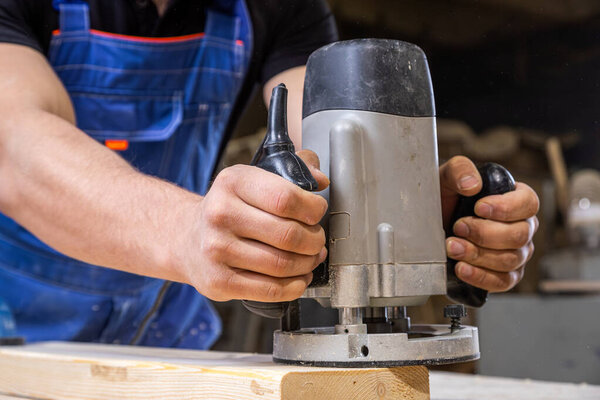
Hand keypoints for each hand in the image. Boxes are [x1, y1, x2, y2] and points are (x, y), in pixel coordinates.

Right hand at [183, 150, 328, 301]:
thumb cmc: (229, 208)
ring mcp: (217, 250)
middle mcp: (221, 214)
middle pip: (288, 234)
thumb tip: (321, 180)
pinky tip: (299, 277)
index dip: (313, 209)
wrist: (186, 238)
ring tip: (310, 258)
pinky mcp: (219, 281)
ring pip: (283, 264)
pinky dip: (295, 286)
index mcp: (233, 182)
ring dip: (308, 264)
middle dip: (315, 240)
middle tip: (317, 240)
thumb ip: (293, 170)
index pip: (286, 198)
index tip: (317, 212)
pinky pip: (271, 290)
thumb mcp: (253, 179)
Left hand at [440, 156, 538, 291]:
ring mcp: (517, 254)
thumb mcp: (445, 178)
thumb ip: (460, 170)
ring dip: (477, 254)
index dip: (507, 207)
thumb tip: (473, 185)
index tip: (479, 207)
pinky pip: (502, 282)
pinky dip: (481, 277)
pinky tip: (461, 268)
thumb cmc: (444, 200)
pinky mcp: (504, 275)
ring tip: (451, 247)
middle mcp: (523, 227)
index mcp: (516, 200)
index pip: (529, 203)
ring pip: (510, 260)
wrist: (428, 228)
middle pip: (520, 235)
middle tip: (458, 227)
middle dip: (484, 233)